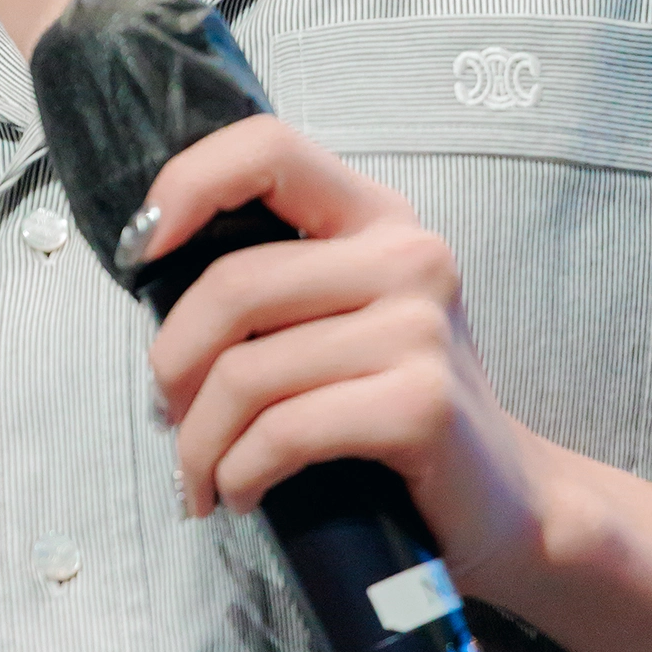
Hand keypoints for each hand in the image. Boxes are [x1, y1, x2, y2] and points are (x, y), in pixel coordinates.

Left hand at [141, 116, 651, 651]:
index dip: (189, 183)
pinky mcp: (422, 404)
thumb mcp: (341, 315)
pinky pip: (286, 431)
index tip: (142, 251)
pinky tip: (239, 493)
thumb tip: (152, 284)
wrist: (508, 503)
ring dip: (199, 441)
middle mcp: (407, 254)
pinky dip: (240, 472)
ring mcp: (420, 327)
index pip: (269, 148)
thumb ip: (272, 282)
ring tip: (199, 476)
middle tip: (167, 415)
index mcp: (377, 215)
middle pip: (235, 283)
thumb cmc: (395, 406)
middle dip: (174, 361)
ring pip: (249, 372)